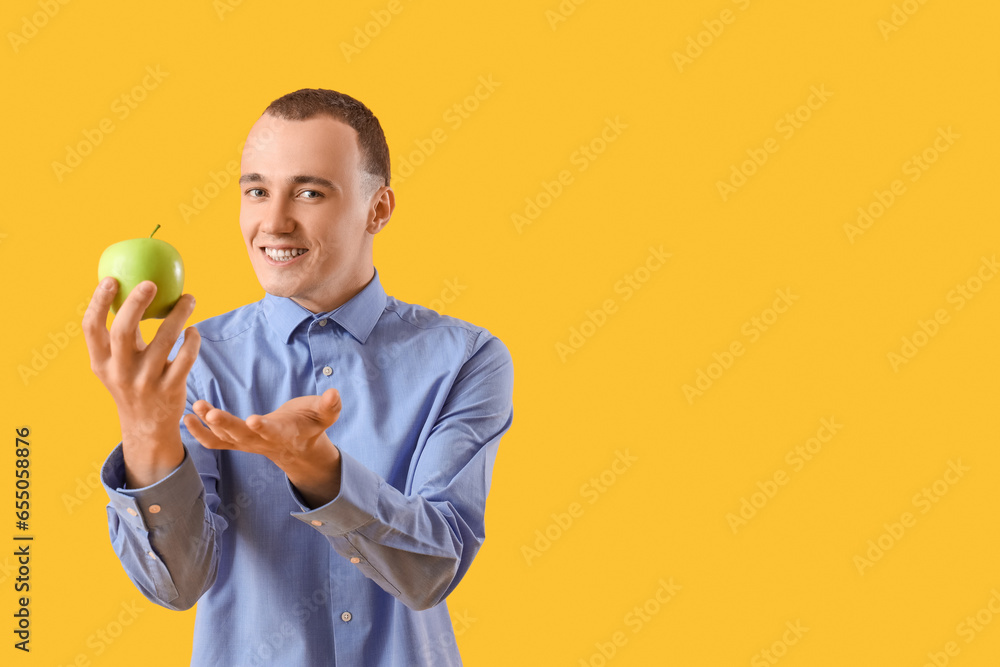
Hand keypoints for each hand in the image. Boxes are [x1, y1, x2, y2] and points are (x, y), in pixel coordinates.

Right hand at [83, 277, 199, 484]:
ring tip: (189, 299)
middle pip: (123, 331)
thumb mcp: (116, 364)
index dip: (98, 302)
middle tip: (152, 282)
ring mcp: (145, 382)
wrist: (147, 426)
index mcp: (101, 362)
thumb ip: (121, 333)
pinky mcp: (170, 389)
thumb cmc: (132, 381)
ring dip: (179, 314)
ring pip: (164, 340)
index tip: (112, 280)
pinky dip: (192, 340)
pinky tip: (193, 331)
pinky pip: (186, 357)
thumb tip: (130, 289)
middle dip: (136, 303)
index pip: (91, 328)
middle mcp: (120, 372)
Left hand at [184, 388, 342, 505]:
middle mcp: (263, 441)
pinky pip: (214, 442)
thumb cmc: (311, 424)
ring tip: (196, 406)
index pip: (274, 432)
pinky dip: (199, 433)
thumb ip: (329, 406)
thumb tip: (335, 394)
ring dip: (208, 425)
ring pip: (224, 438)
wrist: (298, 447)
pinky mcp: (236, 441)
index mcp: (285, 434)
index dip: (264, 427)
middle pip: (242, 436)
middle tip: (210, 412)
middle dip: (225, 424)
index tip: (253, 420)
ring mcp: (247, 443)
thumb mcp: (324, 414)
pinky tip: (187, 418)